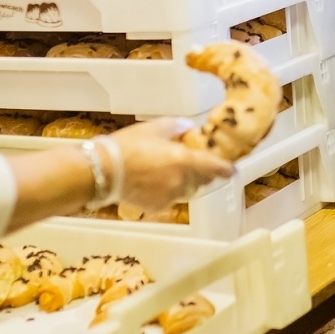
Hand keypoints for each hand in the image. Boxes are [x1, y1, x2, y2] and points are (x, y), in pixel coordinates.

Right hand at [112, 118, 233, 211]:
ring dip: (185, 182)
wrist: (102, 171)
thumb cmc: (126, 147)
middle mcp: (181, 180)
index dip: (226, 169)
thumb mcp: (153, 129)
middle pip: (202, 180)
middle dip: (202, 172)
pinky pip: (171, 199)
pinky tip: (154, 181)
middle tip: (193, 163)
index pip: (216, 168)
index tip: (232, 169)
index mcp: (185, 160)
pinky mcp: (158, 206)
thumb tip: (187, 127)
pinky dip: (168, 191)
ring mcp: (170, 196)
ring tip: (169, 170)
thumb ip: (176, 127)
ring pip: (187, 190)